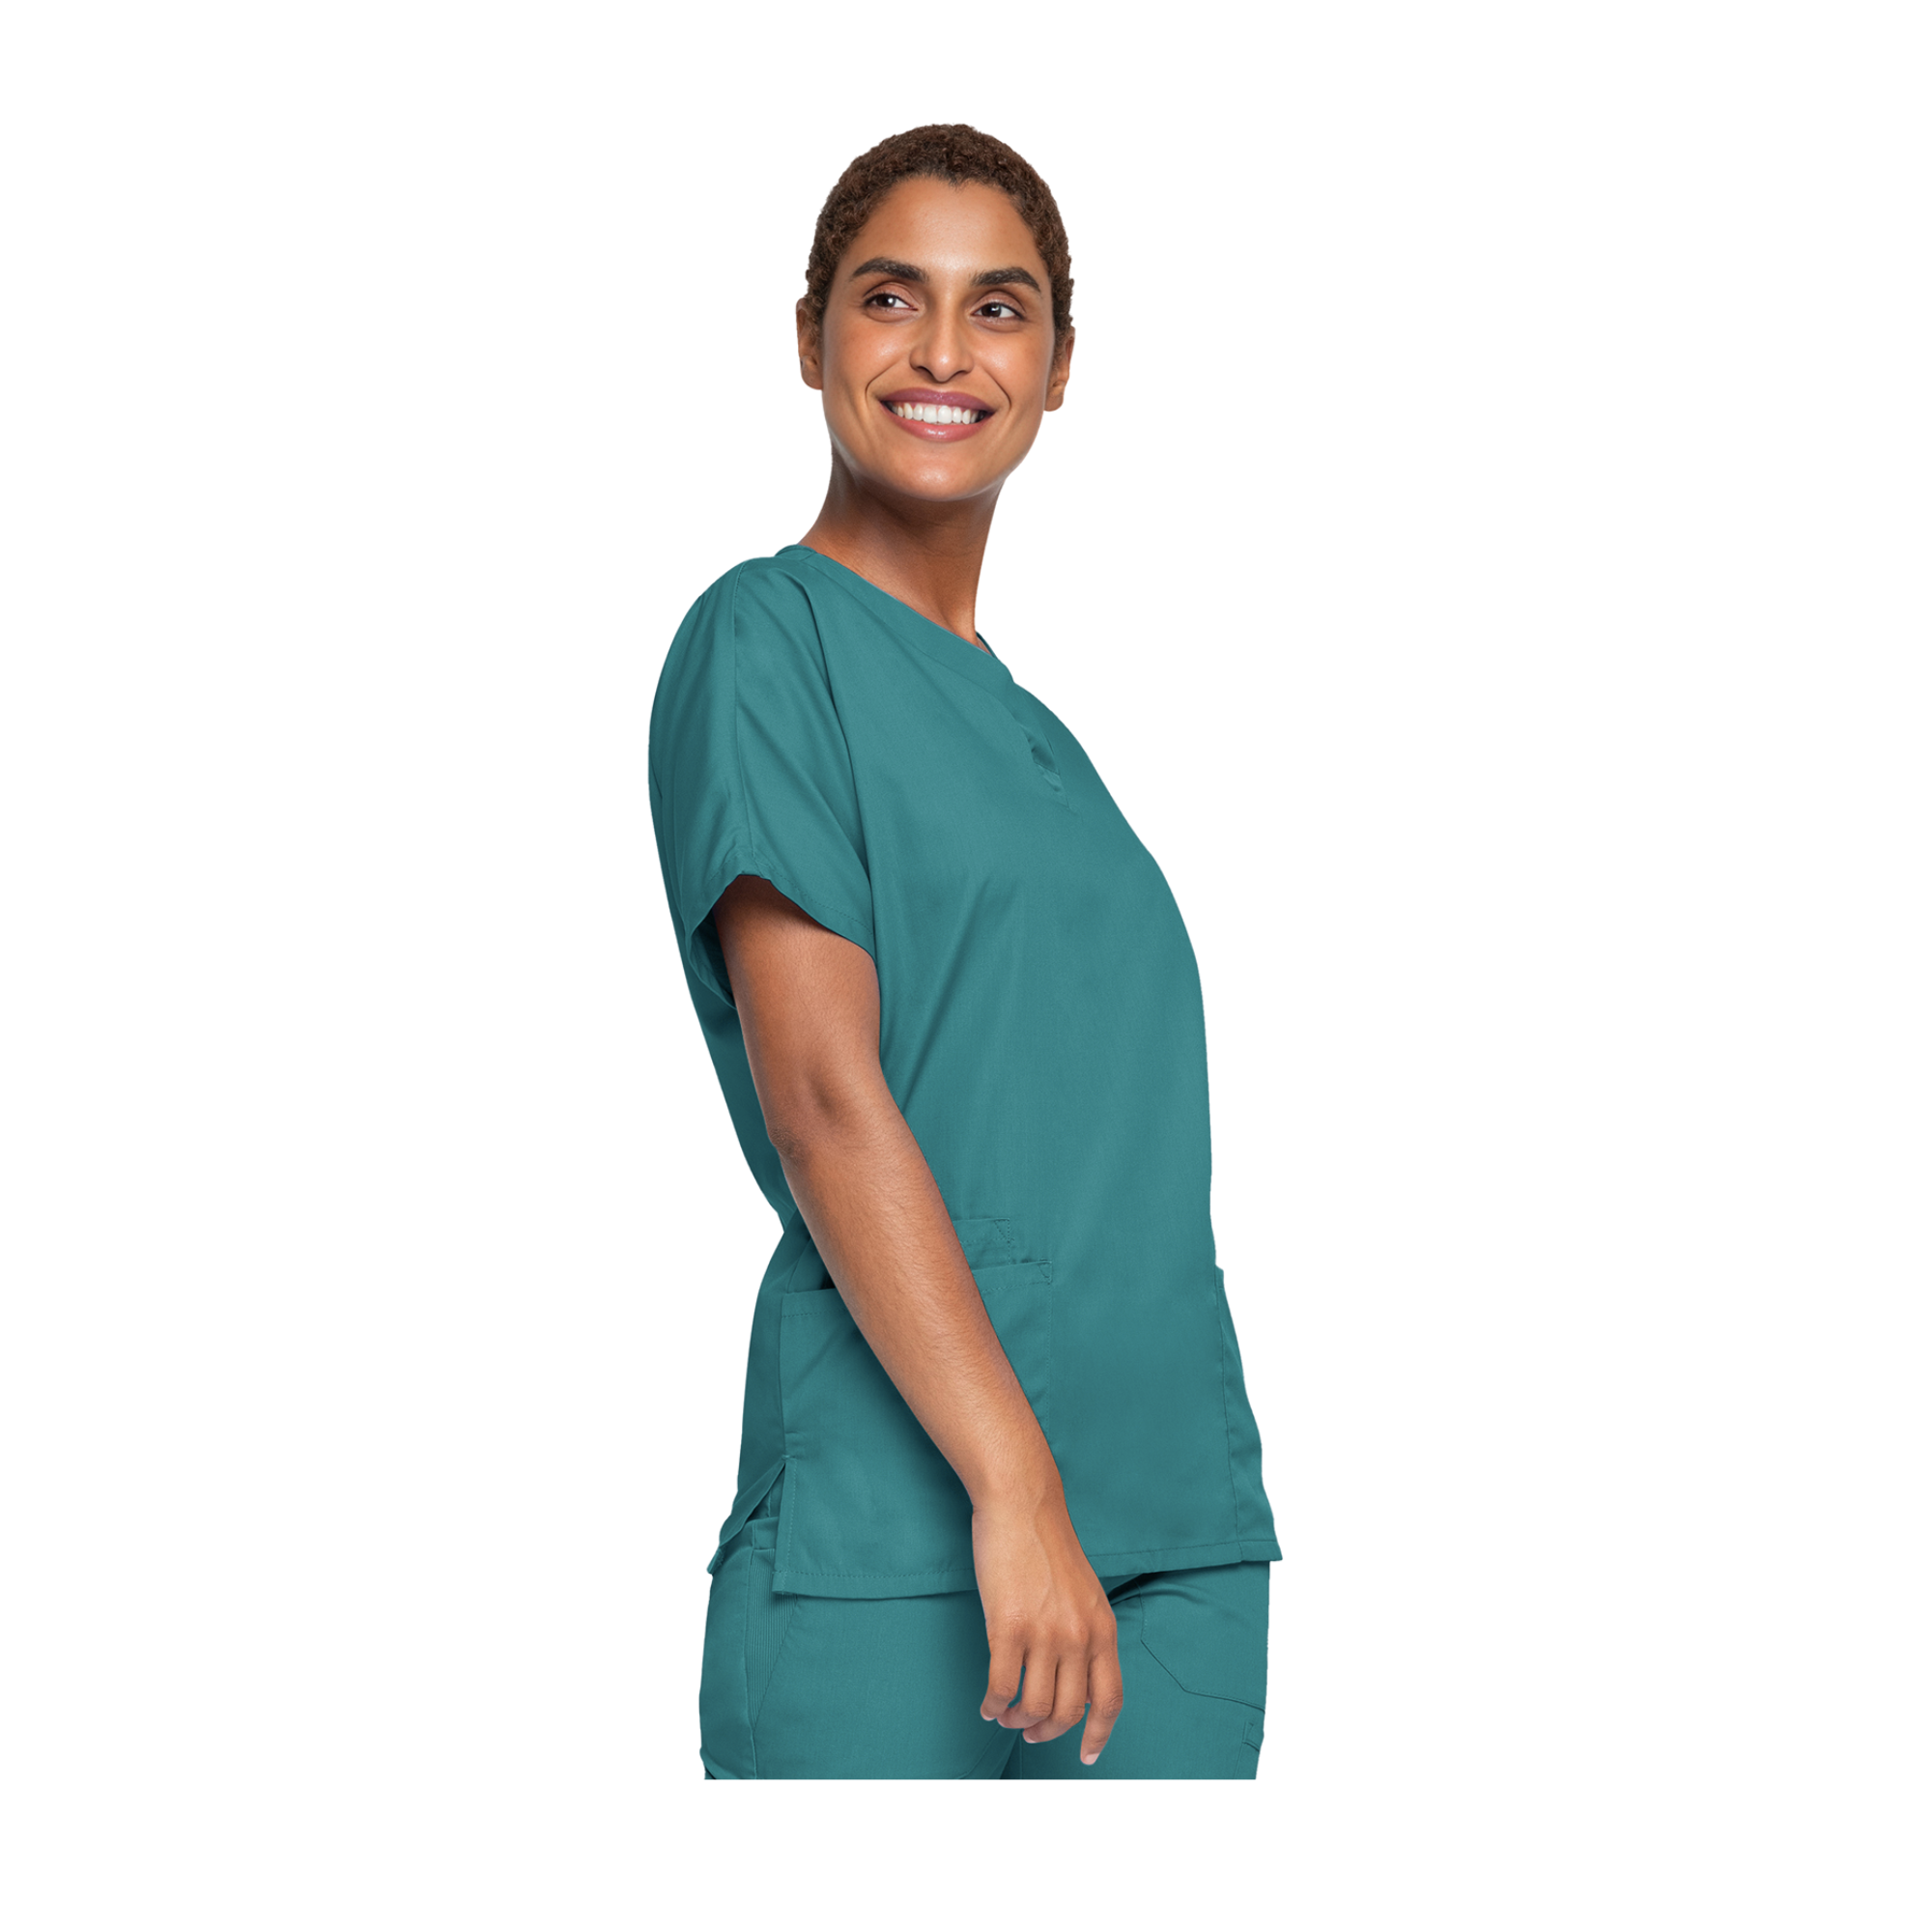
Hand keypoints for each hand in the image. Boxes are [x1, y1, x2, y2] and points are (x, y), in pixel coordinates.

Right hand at [973, 1484, 1123, 1764]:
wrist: (1022, 1504)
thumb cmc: (1047, 1546)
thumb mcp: (1085, 1594)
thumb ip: (1086, 1635)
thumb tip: (1076, 1683)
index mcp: (1103, 1629)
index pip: (1109, 1700)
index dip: (1098, 1735)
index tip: (1086, 1756)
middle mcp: (1079, 1637)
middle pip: (1067, 1712)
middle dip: (1046, 1733)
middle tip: (1029, 1732)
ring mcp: (1044, 1633)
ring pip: (1032, 1706)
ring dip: (1016, 1721)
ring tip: (1005, 1716)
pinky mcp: (1007, 1627)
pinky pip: (1000, 1686)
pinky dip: (992, 1705)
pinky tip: (987, 1705)